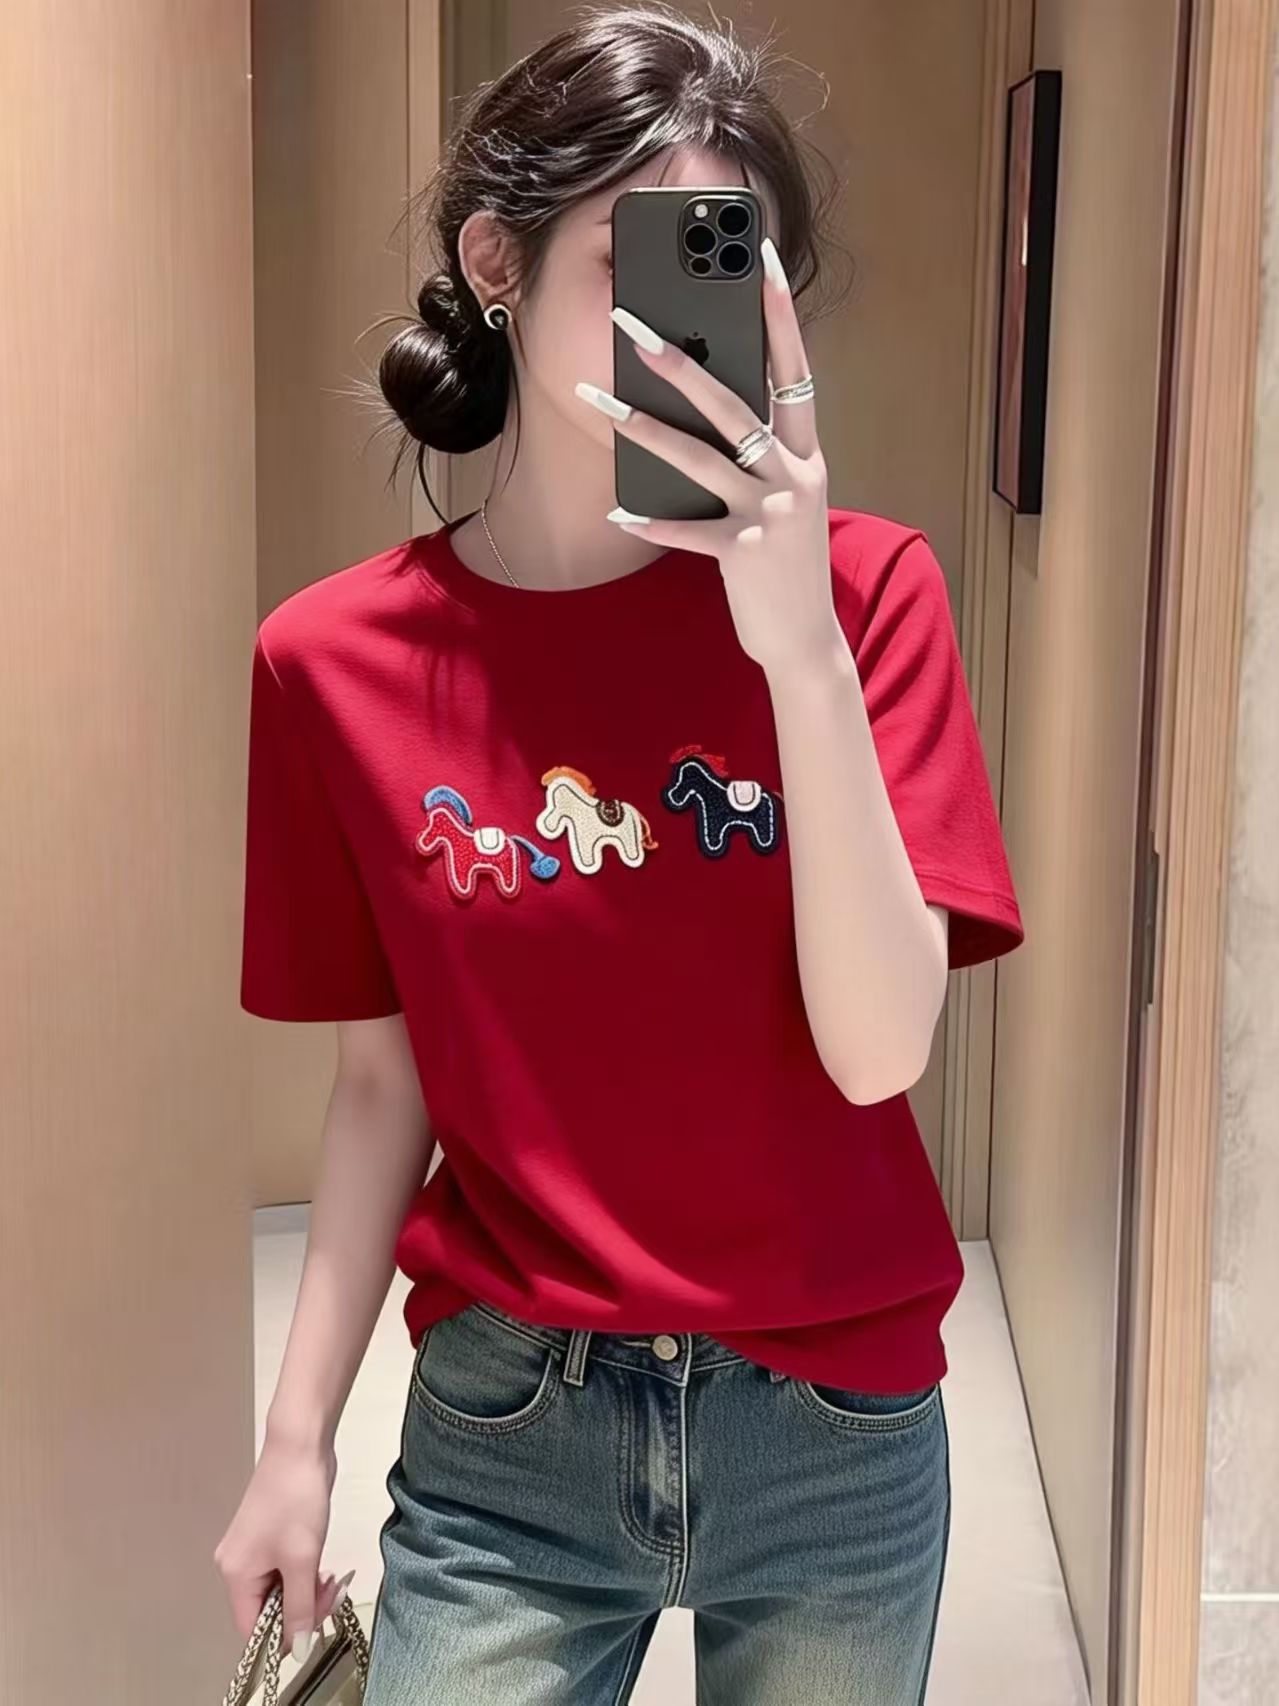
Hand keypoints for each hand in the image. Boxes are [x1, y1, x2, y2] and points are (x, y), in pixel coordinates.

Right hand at [213, 1431, 346, 1660]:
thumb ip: (300, 1607)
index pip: (252, 1629)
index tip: (316, 1626)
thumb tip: (298, 1649)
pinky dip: (303, 1572)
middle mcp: (236, 1565)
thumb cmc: (297, 1501)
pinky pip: (284, 1569)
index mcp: (235, 1575)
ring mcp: (252, 1549)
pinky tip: (322, 1564)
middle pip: (267, 1610)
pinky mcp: (268, 1536)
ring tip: (330, 1577)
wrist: (300, 1445)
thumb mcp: (302, 1558)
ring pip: (279, 1589)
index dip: (284, 1636)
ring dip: (307, 1590)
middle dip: (302, 1608)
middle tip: (332, 1593)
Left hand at [579, 235, 836, 676]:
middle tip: (634, 325)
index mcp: (806, 453)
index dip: (779, 312)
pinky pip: (689, 529)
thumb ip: (757, 454)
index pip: (793, 368)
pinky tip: (618, 508)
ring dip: (643, 426)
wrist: (805, 639)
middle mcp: (794, 475)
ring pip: (700, 458)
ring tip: (598, 398)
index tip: (759, 257)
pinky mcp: (746, 554)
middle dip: (681, 361)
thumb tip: (703, 401)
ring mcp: (772, 514)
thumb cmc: (784, 561)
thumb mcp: (782, 498)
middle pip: (734, 404)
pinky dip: (652, 519)